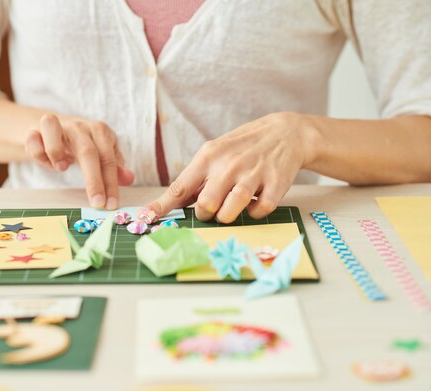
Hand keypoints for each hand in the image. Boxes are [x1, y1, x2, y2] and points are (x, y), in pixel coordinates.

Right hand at [24, 113, 134, 208]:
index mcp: (100, 131)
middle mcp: (79, 126)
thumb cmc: (82, 146)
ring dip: (56, 151)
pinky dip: (38, 152)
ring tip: (62, 168)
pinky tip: (46, 162)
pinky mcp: (35, 130)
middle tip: (97, 203)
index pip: (109, 159)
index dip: (111, 183)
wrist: (53, 130)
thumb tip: (129, 179)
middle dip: (94, 180)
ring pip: (53, 128)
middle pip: (88, 151)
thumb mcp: (101, 155)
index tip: (111, 204)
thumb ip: (114, 168)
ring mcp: (56, 126)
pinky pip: (33, 138)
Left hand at [146, 112, 315, 222]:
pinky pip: (259, 212)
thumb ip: (196, 179)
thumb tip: (170, 204)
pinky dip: (254, 213)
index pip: (180, 187)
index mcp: (208, 157)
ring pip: (229, 212)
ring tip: (232, 205)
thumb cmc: (242, 148)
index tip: (145, 218)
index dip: (162, 206)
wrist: (285, 134)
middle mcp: (228, 165)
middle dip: (206, 214)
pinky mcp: (275, 185)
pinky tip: (255, 200)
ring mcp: (252, 175)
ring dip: (228, 216)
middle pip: (206, 206)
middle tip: (214, 206)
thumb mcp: (215, 154)